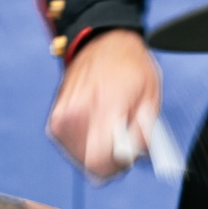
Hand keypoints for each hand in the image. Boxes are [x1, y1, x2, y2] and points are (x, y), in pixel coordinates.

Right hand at [47, 29, 161, 179]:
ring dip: (97, 151)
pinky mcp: (56, 120)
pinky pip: (71, 147)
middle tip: (123, 140)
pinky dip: (85, 143)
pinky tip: (96, 125)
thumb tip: (134, 156)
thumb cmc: (130, 65)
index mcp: (104, 106)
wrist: (103, 41)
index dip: (116, 167)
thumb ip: (145, 131)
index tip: (127, 157)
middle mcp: (77, 112)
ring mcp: (62, 117)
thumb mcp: (151, 95)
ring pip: (80, 158)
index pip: (98, 161)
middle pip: (90, 164)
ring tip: (109, 127)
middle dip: (110, 160)